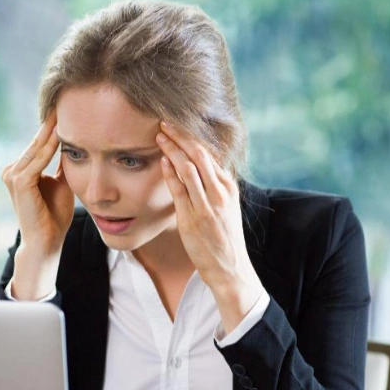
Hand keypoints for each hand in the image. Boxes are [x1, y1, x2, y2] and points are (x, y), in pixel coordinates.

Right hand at [0, 111, 74, 259]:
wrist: (47, 242)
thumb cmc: (54, 216)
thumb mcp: (61, 183)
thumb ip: (62, 164)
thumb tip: (73, 144)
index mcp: (19, 170)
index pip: (38, 144)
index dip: (52, 127)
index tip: (67, 109)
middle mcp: (12, 171)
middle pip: (36, 142)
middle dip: (51, 123)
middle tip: (65, 100)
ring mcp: (12, 176)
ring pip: (37, 149)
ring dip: (52, 131)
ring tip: (65, 111)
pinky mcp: (19, 183)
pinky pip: (38, 160)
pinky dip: (50, 147)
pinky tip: (62, 134)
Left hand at [156, 122, 264, 331]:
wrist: (230, 268)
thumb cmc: (224, 238)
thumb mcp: (225, 208)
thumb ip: (213, 189)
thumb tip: (197, 171)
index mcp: (228, 187)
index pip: (209, 153)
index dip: (191, 137)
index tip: (177, 125)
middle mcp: (220, 192)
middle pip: (199, 154)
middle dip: (181, 135)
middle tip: (164, 121)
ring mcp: (207, 205)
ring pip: (189, 168)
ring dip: (173, 149)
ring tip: (160, 136)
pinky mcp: (194, 218)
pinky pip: (180, 189)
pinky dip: (170, 172)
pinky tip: (162, 160)